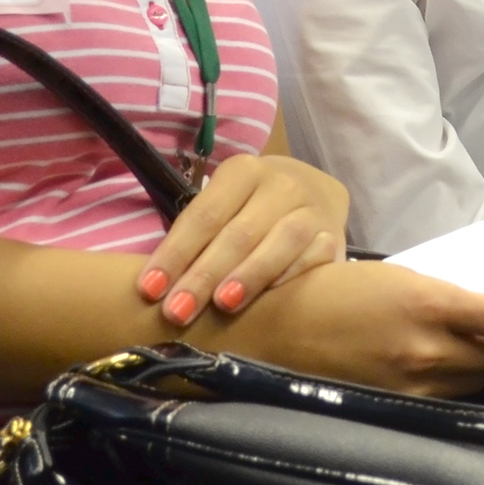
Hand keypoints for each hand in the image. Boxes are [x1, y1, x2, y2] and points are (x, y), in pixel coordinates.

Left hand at [138, 153, 348, 326]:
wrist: (314, 194)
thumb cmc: (251, 209)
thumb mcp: (224, 207)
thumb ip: (196, 239)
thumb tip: (155, 287)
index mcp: (243, 172)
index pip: (204, 215)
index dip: (175, 254)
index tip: (149, 291)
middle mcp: (281, 184)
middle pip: (238, 233)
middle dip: (204, 275)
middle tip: (176, 312)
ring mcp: (312, 208)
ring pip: (282, 240)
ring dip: (250, 274)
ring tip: (223, 305)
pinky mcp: (335, 235)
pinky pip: (314, 257)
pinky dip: (290, 277)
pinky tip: (269, 299)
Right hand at [220, 259, 483, 397]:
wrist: (276, 331)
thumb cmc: (337, 290)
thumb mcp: (399, 276)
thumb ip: (449, 294)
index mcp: (430, 302)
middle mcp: (429, 349)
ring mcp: (416, 383)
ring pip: (481, 376)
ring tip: (474, 339)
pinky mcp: (402, 404)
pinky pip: (453, 395)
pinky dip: (461, 378)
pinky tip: (448, 362)